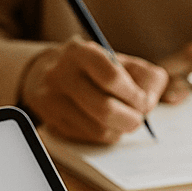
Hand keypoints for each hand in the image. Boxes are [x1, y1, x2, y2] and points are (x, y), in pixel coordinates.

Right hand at [20, 39, 168, 142]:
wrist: (43, 71)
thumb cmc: (91, 67)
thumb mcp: (117, 59)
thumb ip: (144, 75)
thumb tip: (148, 103)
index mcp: (80, 52)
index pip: (112, 78)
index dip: (135, 95)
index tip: (144, 101)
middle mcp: (61, 74)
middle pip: (105, 109)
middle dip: (131, 119)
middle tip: (138, 118)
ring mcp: (52, 99)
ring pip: (98, 129)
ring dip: (119, 130)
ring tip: (122, 120)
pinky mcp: (51, 120)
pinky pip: (87, 137)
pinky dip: (105, 135)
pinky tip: (105, 123)